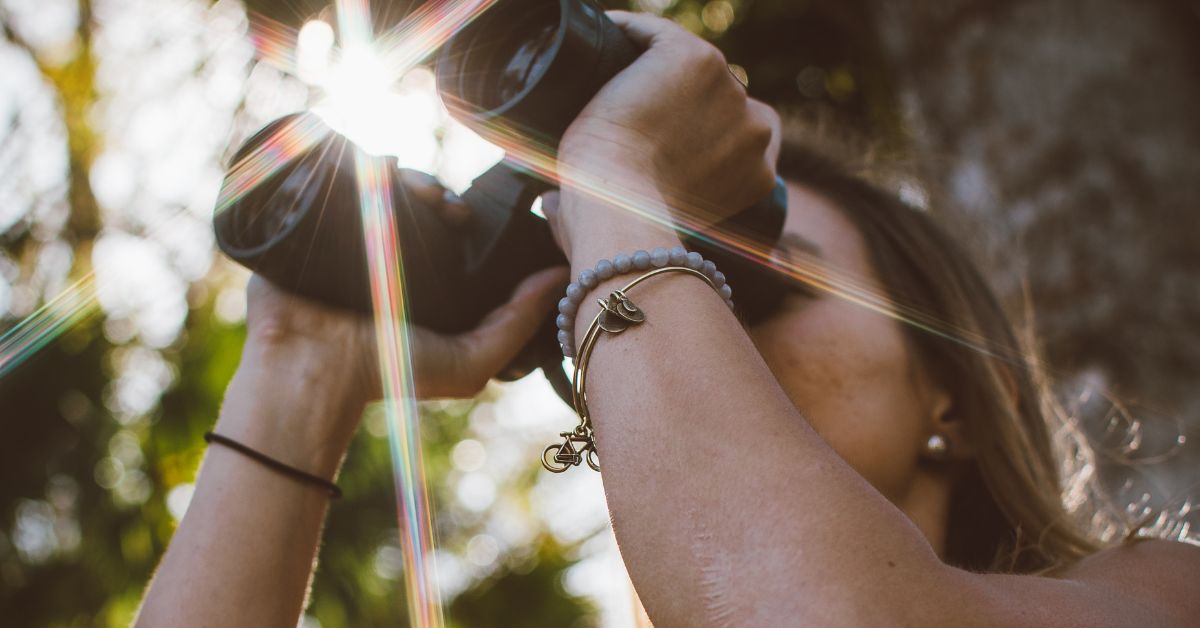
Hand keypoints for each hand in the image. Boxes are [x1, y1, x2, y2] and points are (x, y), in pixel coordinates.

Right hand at [237, 171, 568, 444]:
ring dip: (410, 178)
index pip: (454, 236)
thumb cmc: (391, 372)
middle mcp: (391, 260)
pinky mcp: (321, 225)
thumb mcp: (471, 360)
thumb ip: (517, 322)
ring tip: (420, 190)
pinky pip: (346, 182)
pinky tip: (383, 168)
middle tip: (449, 206)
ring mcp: (355, 239)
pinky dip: (368, 166)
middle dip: (440, 194)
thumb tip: (561, 277)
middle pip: (422, 206)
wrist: (314, 367)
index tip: (471, 218)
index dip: (470, 218)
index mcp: (427, 285)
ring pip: (389, 189)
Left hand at [554, 10, 780, 248]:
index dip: (700, 134)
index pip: (737, 138)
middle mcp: (755, 128)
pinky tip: (599, 39)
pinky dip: (626, 32)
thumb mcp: (641, 232)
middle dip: (682, 103)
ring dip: (653, 69)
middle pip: (716, 99)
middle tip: (631, 110)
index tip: (658, 137)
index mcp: (759, 176)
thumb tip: (550, 205)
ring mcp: (728, 90)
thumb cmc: (621, 231)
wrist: (618, 207)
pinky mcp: (694, 58)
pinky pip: (655, 33)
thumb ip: (615, 215)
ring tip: (609, 77)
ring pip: (687, 66)